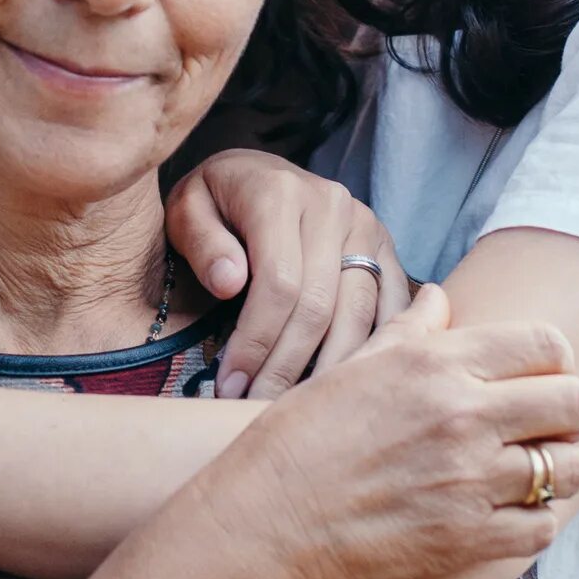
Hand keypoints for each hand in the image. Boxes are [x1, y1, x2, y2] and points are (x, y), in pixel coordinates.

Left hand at [164, 150, 412, 400]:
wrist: (255, 172)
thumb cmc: (215, 202)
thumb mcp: (187, 210)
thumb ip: (203, 244)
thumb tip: (230, 284)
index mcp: (281, 193)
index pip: (279, 283)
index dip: (256, 341)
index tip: (229, 384)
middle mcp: (333, 206)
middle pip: (320, 306)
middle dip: (286, 366)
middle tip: (256, 406)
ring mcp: (366, 226)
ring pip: (360, 314)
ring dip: (328, 369)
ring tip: (296, 406)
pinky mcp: (386, 247)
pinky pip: (391, 307)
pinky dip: (372, 349)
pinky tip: (345, 384)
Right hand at [200, 300, 578, 578]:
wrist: (269, 516)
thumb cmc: (304, 434)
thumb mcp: (356, 365)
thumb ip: (412, 329)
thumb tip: (441, 296)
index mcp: (438, 364)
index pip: (547, 345)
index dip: (557, 361)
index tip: (545, 378)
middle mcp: (463, 415)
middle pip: (575, 403)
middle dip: (573, 414)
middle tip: (553, 427)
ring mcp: (470, 480)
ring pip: (568, 469)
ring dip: (559, 470)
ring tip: (534, 473)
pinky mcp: (468, 538)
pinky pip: (542, 527)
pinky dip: (536, 520)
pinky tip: (511, 514)